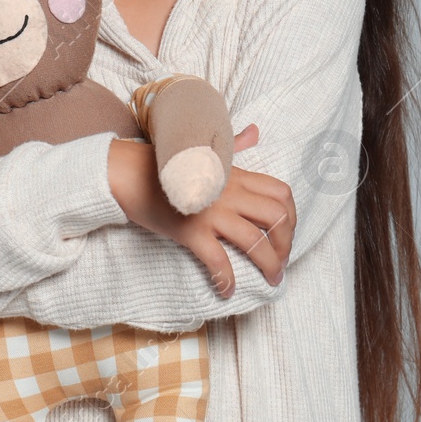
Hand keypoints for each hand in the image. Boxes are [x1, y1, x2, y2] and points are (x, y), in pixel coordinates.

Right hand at [108, 124, 295, 297]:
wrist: (128, 174)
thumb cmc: (164, 165)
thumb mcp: (204, 152)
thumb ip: (234, 145)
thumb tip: (255, 131)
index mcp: (235, 175)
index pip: (281, 193)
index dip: (292, 217)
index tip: (286, 234)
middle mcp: (229, 193)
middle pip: (277, 218)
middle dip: (286, 244)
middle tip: (281, 262)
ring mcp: (211, 212)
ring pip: (254, 241)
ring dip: (269, 264)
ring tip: (270, 280)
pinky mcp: (191, 231)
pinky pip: (218, 260)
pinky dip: (227, 279)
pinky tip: (227, 290)